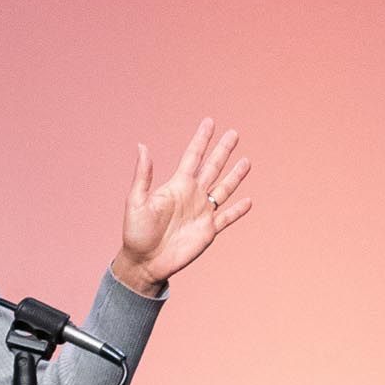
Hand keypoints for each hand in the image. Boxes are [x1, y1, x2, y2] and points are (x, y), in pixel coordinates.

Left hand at [113, 118, 252, 294]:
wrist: (144, 262)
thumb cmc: (135, 232)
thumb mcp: (136, 201)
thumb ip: (143, 175)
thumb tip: (142, 146)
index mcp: (177, 186)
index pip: (192, 156)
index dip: (201, 139)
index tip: (209, 122)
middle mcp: (192, 196)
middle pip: (212, 168)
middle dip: (223, 151)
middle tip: (234, 133)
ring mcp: (201, 212)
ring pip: (223, 189)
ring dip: (235, 176)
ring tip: (246, 161)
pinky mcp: (208, 231)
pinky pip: (227, 217)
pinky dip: (237, 210)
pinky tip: (248, 201)